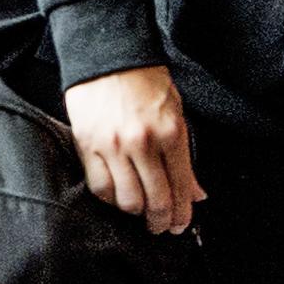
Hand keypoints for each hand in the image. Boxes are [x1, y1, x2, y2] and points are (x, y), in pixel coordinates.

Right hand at [69, 65, 202, 235]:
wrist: (108, 56)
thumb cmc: (146, 82)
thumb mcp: (177, 113)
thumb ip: (185, 157)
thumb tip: (195, 193)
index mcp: (170, 133)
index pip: (181, 186)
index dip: (183, 213)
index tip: (182, 224)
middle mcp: (142, 143)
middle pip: (156, 199)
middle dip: (162, 221)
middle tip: (162, 227)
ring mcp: (112, 146)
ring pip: (127, 199)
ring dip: (136, 213)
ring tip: (141, 213)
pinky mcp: (88, 145)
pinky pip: (99, 186)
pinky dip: (111, 199)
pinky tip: (118, 197)